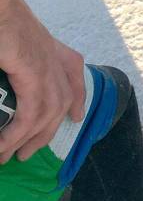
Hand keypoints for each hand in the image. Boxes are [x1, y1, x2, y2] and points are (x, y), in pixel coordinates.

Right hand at [0, 0, 84, 162]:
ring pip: (49, 111)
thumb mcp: (12, 45)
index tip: (76, 116)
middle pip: (63, 97)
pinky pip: (32, 114)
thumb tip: (11, 73)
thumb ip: (14, 62)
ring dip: (30, 139)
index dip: (77, 95)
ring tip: (10, 157)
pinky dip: (18, 134)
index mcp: (45, 43)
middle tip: (28, 152)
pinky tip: (3, 146)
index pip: (71, 68)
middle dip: (48, 129)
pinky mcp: (34, 72)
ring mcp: (45, 62)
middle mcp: (50, 54)